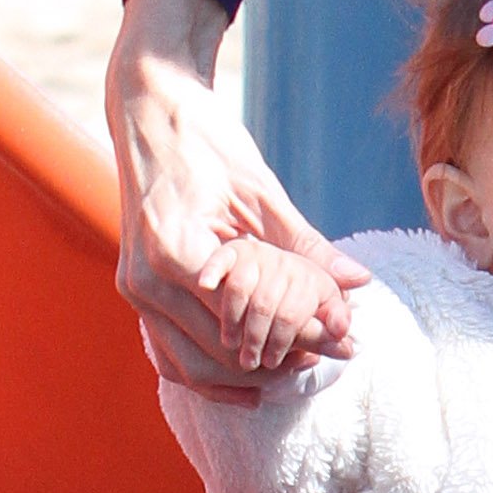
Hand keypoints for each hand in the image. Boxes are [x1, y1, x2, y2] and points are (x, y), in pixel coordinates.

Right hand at [108, 0, 368, 399]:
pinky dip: (211, 370)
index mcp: (175, 252)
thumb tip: (357, 281)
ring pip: (189, 365)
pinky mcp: (137, 290)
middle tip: (336, 355)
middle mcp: (145, 281)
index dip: (301, 335)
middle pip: (219, 353)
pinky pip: (170, 350)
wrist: (149, 111)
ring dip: (247, 375)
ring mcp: (135, 289)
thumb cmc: (207, 142)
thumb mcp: (262, 192)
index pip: (245, 318)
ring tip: (304, 367)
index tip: (347, 338)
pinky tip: (255, 380)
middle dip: (281, 361)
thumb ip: (304, 246)